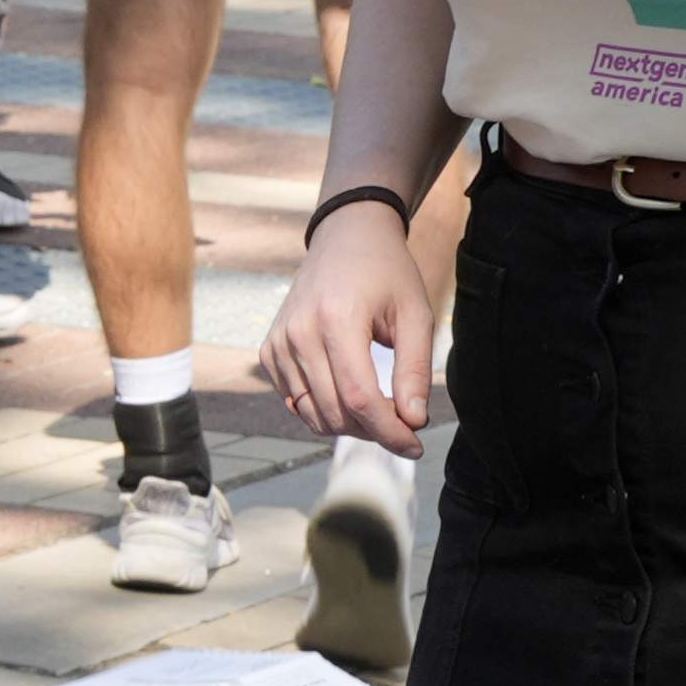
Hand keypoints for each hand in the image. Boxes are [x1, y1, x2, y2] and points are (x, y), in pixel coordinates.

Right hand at [257, 214, 441, 459]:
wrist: (344, 239)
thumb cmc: (386, 274)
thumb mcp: (415, 314)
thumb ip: (414, 369)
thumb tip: (412, 421)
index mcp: (337, 320)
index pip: (359, 398)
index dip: (388, 431)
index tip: (415, 445)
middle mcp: (299, 333)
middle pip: (335, 412)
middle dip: (373, 431)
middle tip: (403, 425)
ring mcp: (278, 343)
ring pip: (312, 414)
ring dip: (349, 425)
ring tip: (379, 410)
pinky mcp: (269, 351)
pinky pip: (295, 401)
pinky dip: (324, 410)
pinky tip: (349, 394)